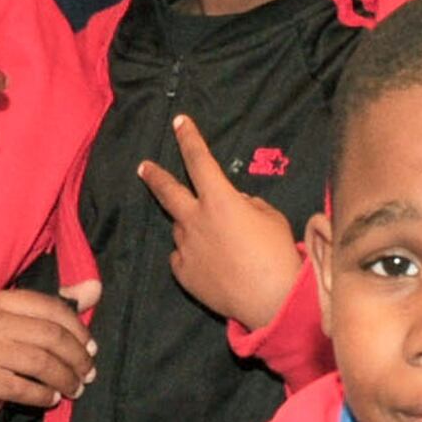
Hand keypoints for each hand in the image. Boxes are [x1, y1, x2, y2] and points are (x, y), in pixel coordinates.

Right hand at [0, 286, 94, 421]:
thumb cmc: (0, 349)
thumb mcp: (27, 323)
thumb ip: (60, 305)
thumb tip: (95, 288)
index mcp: (5, 300)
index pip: (54, 309)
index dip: (79, 330)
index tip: (92, 348)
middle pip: (52, 337)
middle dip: (77, 358)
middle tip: (89, 374)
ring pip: (42, 363)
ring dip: (66, 379)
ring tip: (77, 389)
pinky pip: (24, 388)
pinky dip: (45, 396)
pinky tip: (53, 399)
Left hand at [137, 114, 307, 331]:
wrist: (270, 298)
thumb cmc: (277, 252)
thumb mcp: (270, 217)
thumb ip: (246, 204)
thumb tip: (232, 205)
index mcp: (219, 199)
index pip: (199, 160)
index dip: (189, 138)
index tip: (179, 122)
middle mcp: (195, 219)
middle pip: (168, 191)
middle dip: (155, 176)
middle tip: (144, 167)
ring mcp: (186, 247)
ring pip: (182, 228)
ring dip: (194, 227)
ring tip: (220, 244)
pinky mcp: (183, 272)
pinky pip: (183, 256)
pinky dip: (194, 254)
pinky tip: (213, 264)